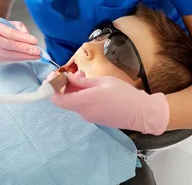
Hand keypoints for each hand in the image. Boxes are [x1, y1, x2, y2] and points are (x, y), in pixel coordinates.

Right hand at [0, 19, 39, 62]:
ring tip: (36, 56)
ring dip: (24, 56)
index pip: (10, 33)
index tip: (34, 40)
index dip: (23, 37)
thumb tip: (29, 37)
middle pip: (9, 45)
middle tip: (38, 51)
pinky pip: (7, 59)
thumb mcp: (5, 23)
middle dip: (25, 49)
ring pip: (8, 55)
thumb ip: (18, 28)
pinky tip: (26, 58)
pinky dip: (18, 59)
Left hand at [49, 72, 169, 134]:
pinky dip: (80, 95)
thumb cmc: (124, 95)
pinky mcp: (94, 118)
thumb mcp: (103, 82)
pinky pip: (81, 105)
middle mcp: (84, 111)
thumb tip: (67, 79)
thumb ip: (82, 82)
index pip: (58, 100)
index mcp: (86, 101)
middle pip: (64, 100)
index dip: (51, 89)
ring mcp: (88, 116)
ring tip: (82, 75)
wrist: (141, 113)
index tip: (53, 77)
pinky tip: (89, 85)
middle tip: (70, 72)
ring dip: (73, 89)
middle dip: (63, 85)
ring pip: (73, 101)